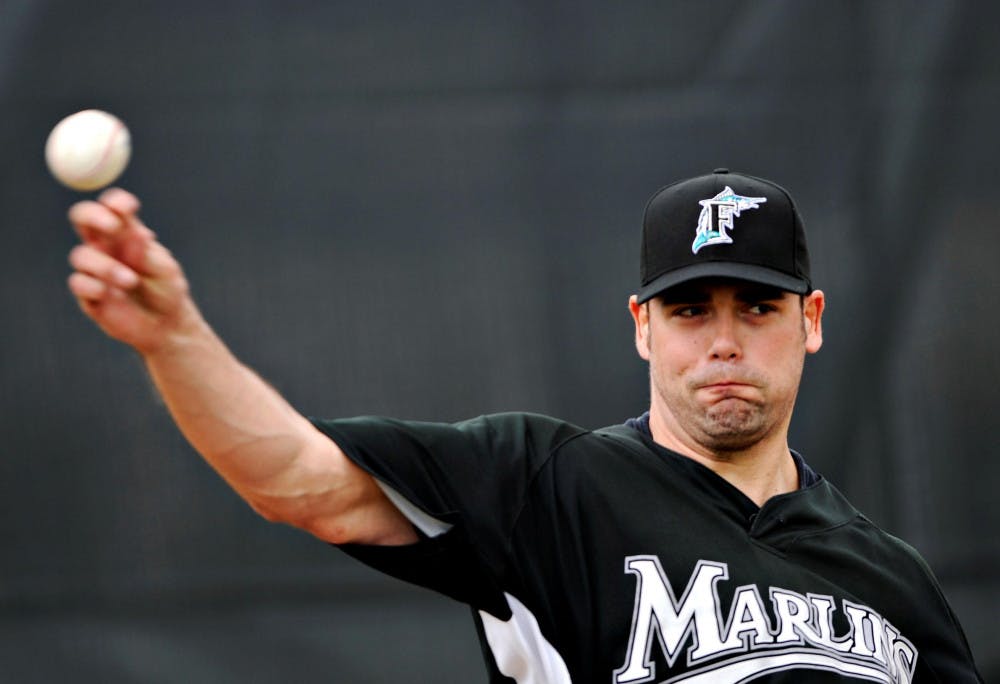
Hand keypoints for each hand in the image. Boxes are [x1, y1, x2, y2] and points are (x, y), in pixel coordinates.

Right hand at [67, 188, 196, 354]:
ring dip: (106, 265)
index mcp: (126, 234)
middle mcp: (106, 248)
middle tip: (113, 225)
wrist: (167, 326)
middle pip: (82, 218)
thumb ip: (146, 252)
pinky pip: (79, 282)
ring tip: (131, 281)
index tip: (129, 207)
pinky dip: (94, 285)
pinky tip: (111, 294)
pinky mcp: (89, 295)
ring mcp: (94, 270)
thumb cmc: (167, 290)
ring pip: (81, 255)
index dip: (116, 202)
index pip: (113, 208)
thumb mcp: (164, 268)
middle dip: (93, 215)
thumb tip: (137, 231)